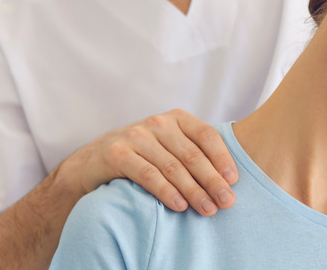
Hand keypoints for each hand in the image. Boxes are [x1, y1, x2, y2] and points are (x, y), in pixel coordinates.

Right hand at [59, 109, 237, 215]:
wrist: (93, 161)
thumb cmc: (142, 155)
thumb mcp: (169, 146)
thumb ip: (194, 153)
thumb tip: (229, 179)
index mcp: (176, 118)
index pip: (206, 135)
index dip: (222, 158)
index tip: (234, 181)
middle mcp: (157, 123)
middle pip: (192, 154)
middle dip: (212, 181)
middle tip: (227, 202)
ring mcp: (136, 136)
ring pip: (172, 166)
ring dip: (193, 190)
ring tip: (207, 209)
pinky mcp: (117, 153)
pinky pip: (148, 174)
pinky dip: (166, 191)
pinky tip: (179, 205)